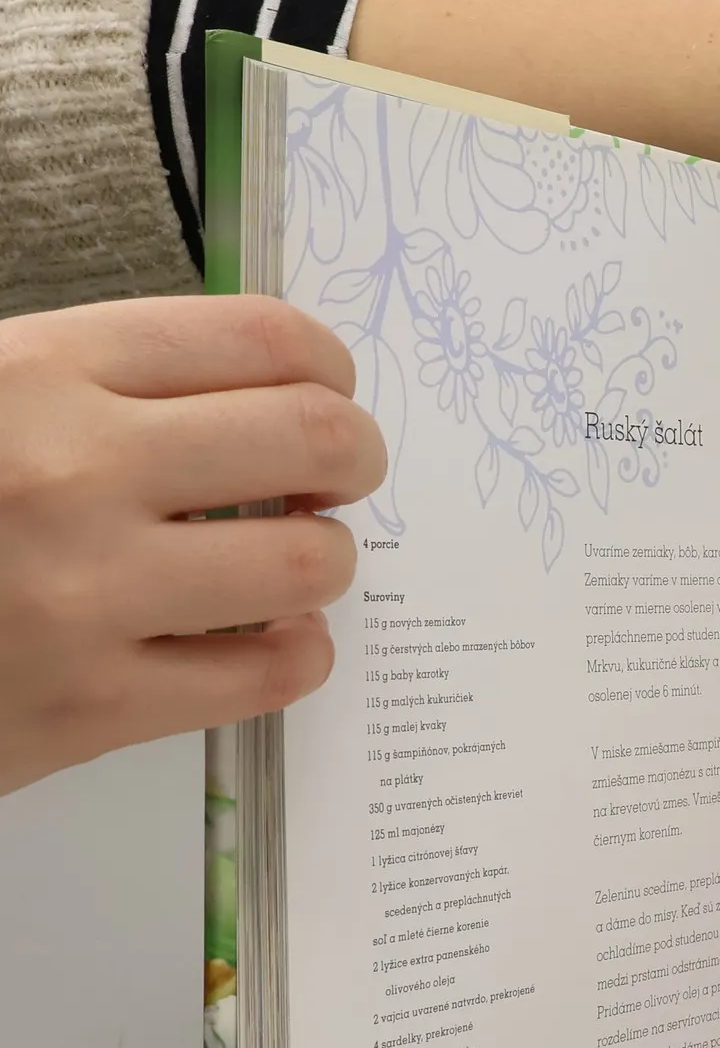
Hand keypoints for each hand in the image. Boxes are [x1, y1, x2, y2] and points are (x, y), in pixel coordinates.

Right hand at [0, 296, 386, 795]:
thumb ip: (93, 379)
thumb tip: (248, 380)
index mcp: (37, 372)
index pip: (259, 339)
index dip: (327, 366)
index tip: (328, 389)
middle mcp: (72, 473)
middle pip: (315, 440)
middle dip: (353, 456)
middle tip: (338, 476)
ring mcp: (86, 597)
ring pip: (310, 564)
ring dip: (324, 559)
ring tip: (289, 560)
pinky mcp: (92, 708)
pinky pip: (268, 676)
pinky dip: (297, 654)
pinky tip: (274, 637)